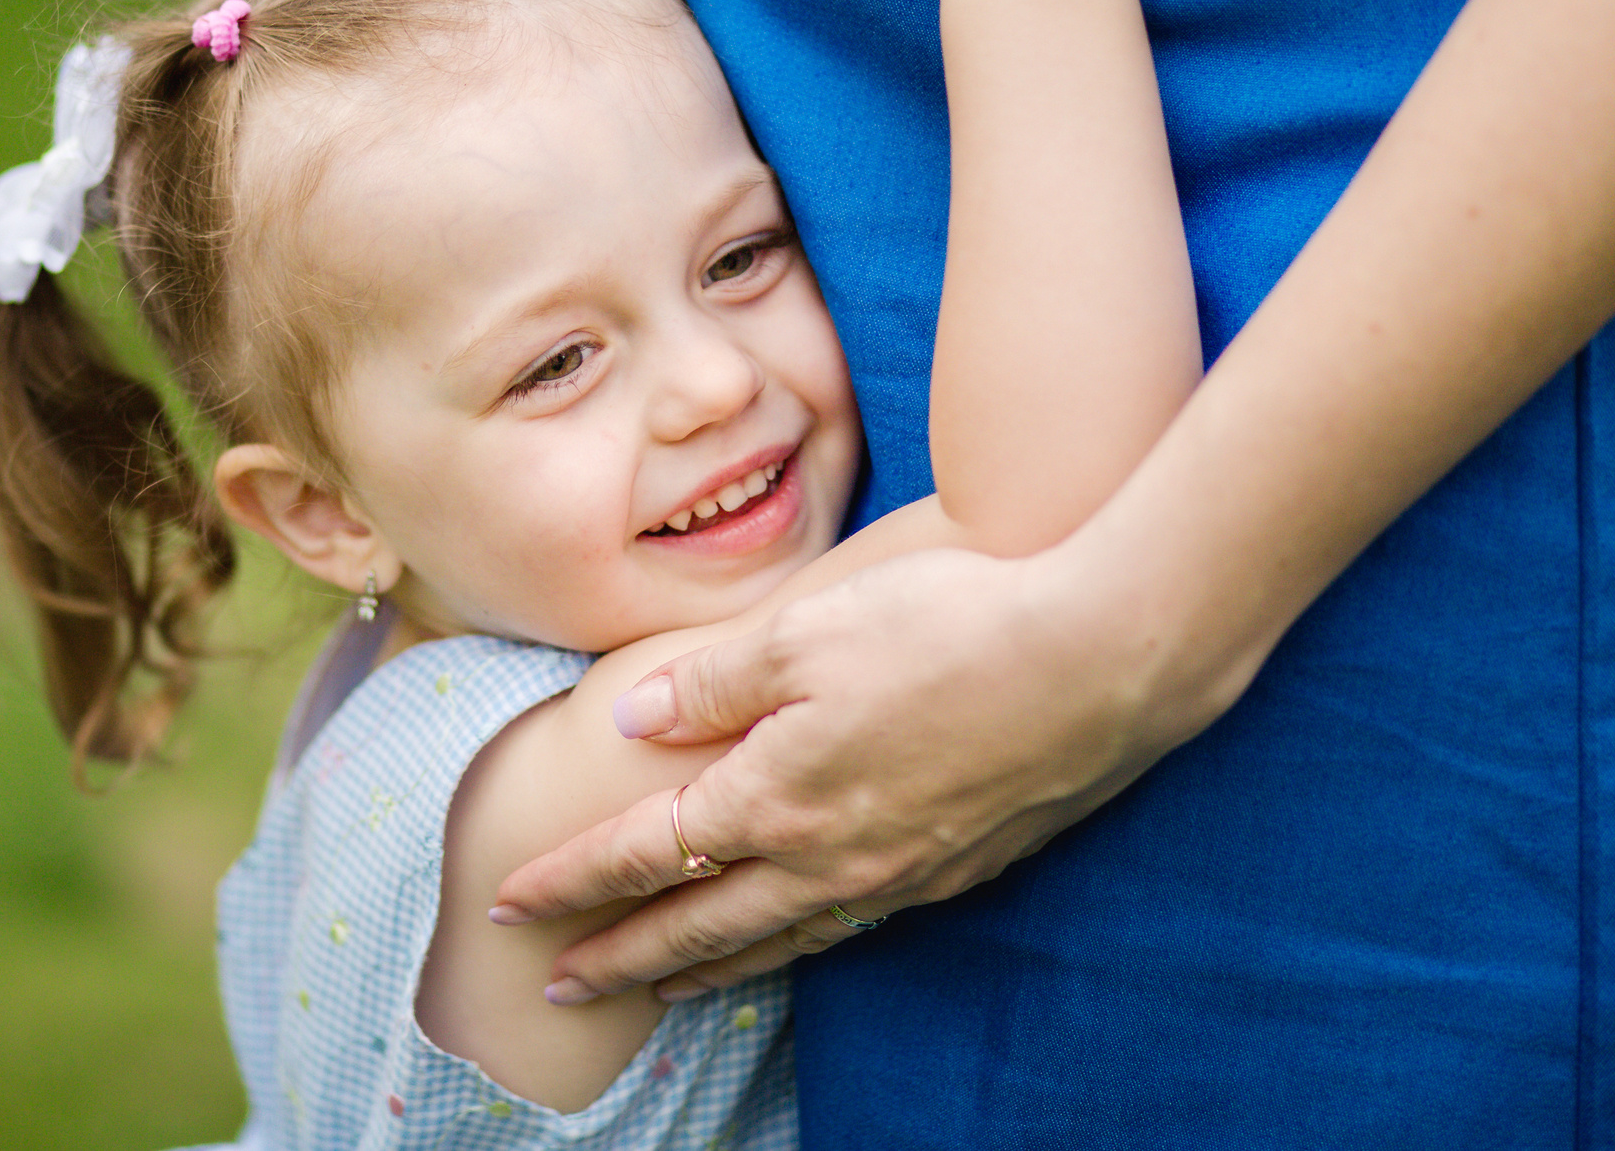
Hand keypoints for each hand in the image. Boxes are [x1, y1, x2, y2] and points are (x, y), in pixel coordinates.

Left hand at [490, 539, 1220, 1002]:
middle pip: (701, 926)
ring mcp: (899, 873)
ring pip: (780, 941)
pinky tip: (794, 939)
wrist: (1106, 658)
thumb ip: (711, 681)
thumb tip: (635, 721)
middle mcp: (830, 857)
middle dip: (621, 958)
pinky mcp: (960, 868)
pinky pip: (849, 928)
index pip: (645, 853)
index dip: (572, 882)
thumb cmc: (951, 626)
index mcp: (776, 796)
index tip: (508, 905)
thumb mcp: (805, 632)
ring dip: (707, 969)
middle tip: (560, 987)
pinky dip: (797, 947)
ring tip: (660, 988)